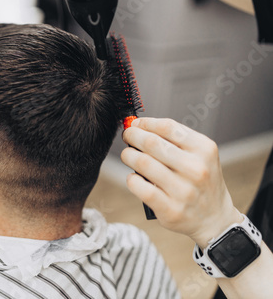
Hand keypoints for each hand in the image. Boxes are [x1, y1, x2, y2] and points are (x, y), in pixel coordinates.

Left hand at [120, 117, 242, 247]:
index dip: (146, 123)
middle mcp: (196, 169)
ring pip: (143, 163)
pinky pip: (140, 187)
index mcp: (204, 150)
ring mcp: (184, 191)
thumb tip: (139, 126)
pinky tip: (133, 177)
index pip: (167, 127)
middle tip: (127, 136)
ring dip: (128, 155)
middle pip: (152, 143)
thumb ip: (174, 140)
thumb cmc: (201, 182)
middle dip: (133, 136)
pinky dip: (131, 179)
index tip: (136, 124)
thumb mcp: (200, 156)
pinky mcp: (171, 209)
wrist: (215, 219)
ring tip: (127, 155)